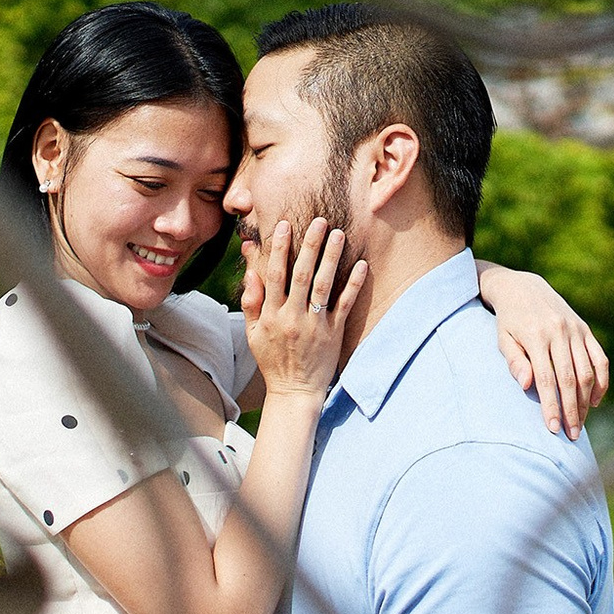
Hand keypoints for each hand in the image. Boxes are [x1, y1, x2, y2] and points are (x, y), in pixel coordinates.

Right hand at [239, 217, 366, 399]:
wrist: (294, 392)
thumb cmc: (272, 360)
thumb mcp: (252, 333)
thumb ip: (252, 301)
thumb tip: (251, 270)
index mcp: (271, 315)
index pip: (275, 275)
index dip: (279, 249)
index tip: (285, 225)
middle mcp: (292, 317)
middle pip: (301, 275)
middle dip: (309, 246)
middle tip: (319, 221)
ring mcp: (314, 325)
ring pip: (323, 286)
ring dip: (331, 258)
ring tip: (339, 234)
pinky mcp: (334, 334)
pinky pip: (344, 306)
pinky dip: (353, 285)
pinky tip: (361, 265)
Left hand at [479, 265, 610, 437]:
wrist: (523, 288)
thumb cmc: (509, 321)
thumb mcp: (503, 338)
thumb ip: (514, 361)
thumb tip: (526, 385)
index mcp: (536, 336)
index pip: (547, 380)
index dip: (551, 406)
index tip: (553, 429)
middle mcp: (559, 332)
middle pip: (570, 379)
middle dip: (571, 410)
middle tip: (572, 435)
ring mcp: (575, 330)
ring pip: (587, 372)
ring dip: (586, 401)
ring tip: (581, 423)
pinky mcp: (585, 330)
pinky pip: (599, 358)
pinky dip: (601, 381)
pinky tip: (596, 401)